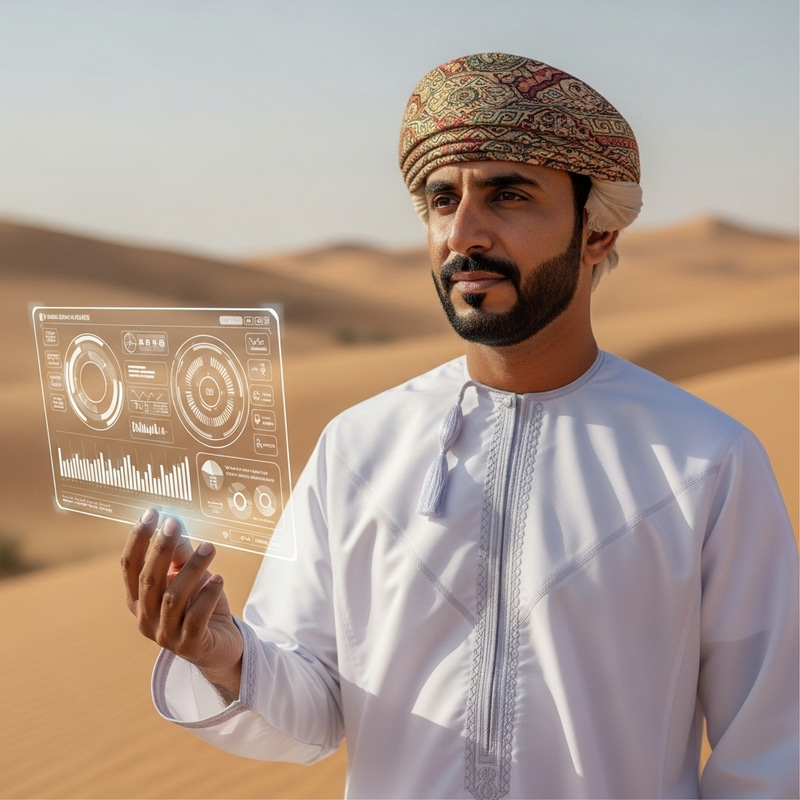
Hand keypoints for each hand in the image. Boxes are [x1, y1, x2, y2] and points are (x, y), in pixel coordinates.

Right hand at [121, 509, 242, 701]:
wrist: (220, 644)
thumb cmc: (199, 604)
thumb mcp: (190, 576)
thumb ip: (180, 554)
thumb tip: (174, 521)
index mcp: (138, 599)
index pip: (130, 566)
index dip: (138, 539)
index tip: (151, 513)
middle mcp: (146, 618)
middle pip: (149, 579)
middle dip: (161, 549)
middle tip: (174, 524)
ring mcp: (166, 635)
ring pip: (174, 597)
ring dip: (192, 568)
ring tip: (210, 547)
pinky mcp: (190, 645)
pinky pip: (196, 617)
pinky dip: (207, 596)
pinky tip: (219, 579)